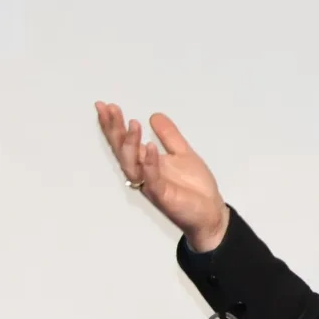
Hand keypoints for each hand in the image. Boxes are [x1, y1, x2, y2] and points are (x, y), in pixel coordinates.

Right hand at [95, 102, 228, 250]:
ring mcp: (151, 185)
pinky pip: (152, 179)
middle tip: (109, 109)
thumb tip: (154, 115)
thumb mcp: (183, 154)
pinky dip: (149, 163)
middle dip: (114, 130)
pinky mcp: (163, 196)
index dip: (113, 125)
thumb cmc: (195, 187)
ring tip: (132, 124)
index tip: (105, 106)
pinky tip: (149, 147)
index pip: (125, 141)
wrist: (212, 212)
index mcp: (146, 163)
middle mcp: (143, 173)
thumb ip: (169, 136)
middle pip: (122, 150)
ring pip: (132, 164)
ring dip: (130, 144)